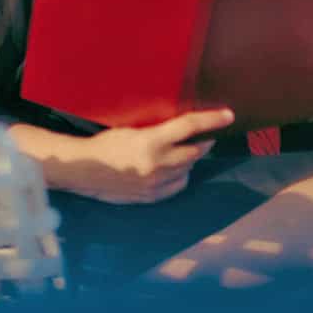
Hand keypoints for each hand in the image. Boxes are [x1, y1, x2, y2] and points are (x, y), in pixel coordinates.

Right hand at [68, 108, 234, 203]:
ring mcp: (155, 183)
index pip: (189, 127)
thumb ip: (157, 132)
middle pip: (194, 151)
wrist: (84, 170)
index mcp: (150, 142)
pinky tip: (174, 169)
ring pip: (187, 169)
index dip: (211, 120)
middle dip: (204, 142)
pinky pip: (177, 186)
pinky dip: (180, 176)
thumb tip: (182, 130)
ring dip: (190, 159)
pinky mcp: (151, 197)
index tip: (228, 116)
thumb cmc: (104, 144)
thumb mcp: (131, 130)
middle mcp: (157, 164)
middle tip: (206, 136)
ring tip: (184, 151)